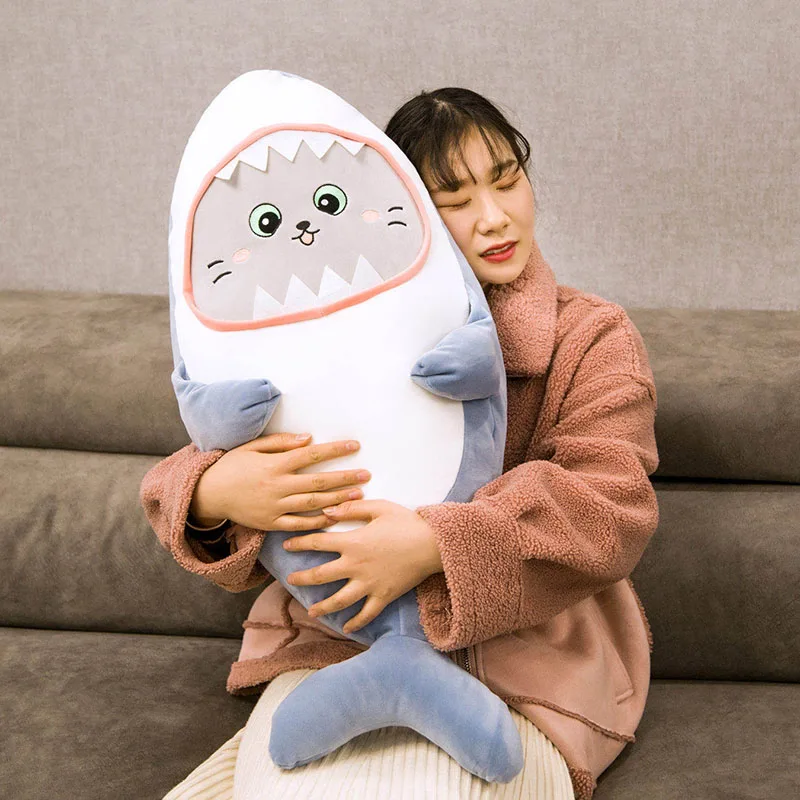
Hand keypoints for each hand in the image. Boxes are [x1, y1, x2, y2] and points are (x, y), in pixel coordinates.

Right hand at [189, 433, 371, 531]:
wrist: (208, 494)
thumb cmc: (231, 466)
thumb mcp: (251, 447)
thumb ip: (280, 442)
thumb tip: (308, 438)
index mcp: (274, 465)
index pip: (311, 455)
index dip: (335, 450)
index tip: (355, 446)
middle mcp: (277, 486)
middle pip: (318, 482)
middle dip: (344, 478)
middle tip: (366, 475)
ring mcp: (274, 507)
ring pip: (312, 504)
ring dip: (337, 500)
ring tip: (358, 495)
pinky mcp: (271, 523)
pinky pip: (298, 524)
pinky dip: (317, 522)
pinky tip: (335, 517)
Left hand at [282, 499, 443, 633]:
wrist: (433, 544)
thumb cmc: (407, 522)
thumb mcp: (379, 508)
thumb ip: (351, 509)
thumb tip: (326, 511)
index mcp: (352, 542)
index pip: (317, 543)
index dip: (299, 543)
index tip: (286, 545)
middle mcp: (356, 566)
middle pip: (320, 575)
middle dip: (302, 577)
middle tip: (290, 579)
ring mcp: (369, 584)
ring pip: (339, 600)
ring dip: (322, 607)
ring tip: (311, 611)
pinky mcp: (383, 596)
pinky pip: (366, 614)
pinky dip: (355, 622)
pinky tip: (346, 627)